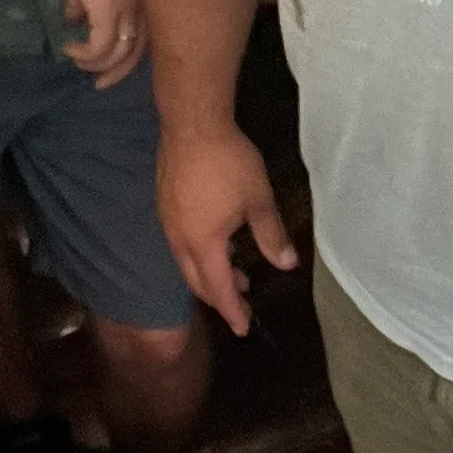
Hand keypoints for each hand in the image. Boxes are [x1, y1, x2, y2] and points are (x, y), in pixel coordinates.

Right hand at [57, 0, 144, 86]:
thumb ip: (84, 0)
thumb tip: (73, 19)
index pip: (148, 32)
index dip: (131, 52)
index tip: (113, 64)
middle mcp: (144, 2)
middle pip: (140, 50)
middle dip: (119, 71)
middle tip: (100, 83)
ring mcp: (129, 7)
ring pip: (121, 53)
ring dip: (98, 65)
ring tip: (80, 65)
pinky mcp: (109, 9)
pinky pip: (101, 47)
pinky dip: (86, 55)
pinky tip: (71, 50)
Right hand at [159, 118, 296, 335]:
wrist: (192, 123)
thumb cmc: (228, 162)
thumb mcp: (259, 201)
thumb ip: (272, 236)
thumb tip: (287, 264)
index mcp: (203, 244)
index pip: (218, 289)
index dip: (232, 311)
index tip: (243, 329)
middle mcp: (179, 240)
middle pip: (197, 281)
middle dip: (220, 297)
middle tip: (242, 304)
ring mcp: (168, 222)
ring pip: (187, 262)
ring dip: (210, 274)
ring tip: (237, 272)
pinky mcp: (164, 205)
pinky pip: (181, 243)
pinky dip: (200, 254)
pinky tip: (218, 241)